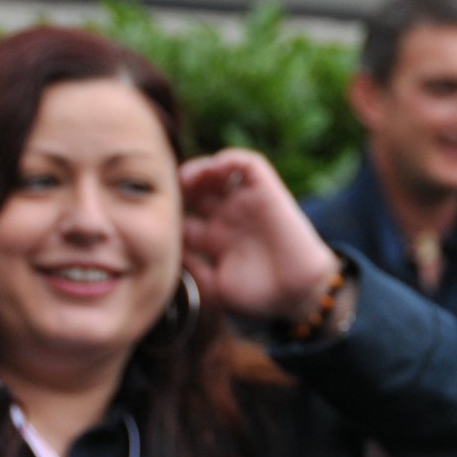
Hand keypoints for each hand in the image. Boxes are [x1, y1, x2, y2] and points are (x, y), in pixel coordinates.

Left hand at [179, 149, 340, 323]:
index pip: (183, 216)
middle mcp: (230, 218)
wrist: (299, 292)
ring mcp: (248, 204)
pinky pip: (248, 164)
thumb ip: (192, 270)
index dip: (168, 213)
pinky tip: (215, 170)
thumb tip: (170, 252)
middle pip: (197, 190)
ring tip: (187, 179)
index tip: (157, 218)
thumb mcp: (216, 287)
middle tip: (167, 192)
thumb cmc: (260, 297)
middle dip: (179, 187)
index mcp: (216, 240)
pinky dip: (230, 159)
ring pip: (219, 171)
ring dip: (199, 169)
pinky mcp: (268, 192)